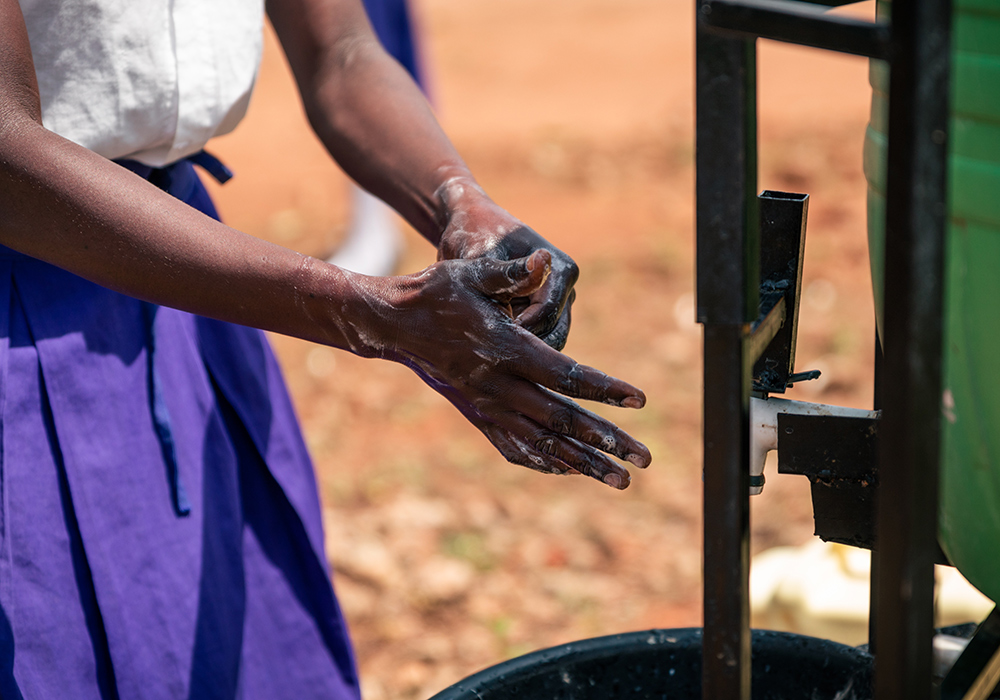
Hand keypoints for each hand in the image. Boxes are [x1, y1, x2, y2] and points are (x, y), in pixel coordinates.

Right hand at [361, 250, 649, 487]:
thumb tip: (545, 262)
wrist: (392, 322)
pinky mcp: (476, 412)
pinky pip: (514, 445)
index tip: (639, 400)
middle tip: (643, 458)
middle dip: (605, 440)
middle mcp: (497, 384)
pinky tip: (570, 471)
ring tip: (620, 480)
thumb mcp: (472, 273)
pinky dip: (544, 460)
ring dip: (583, 462)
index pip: (565, 374)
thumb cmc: (436, 290)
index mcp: (504, 348)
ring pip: (542, 441)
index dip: (605, 387)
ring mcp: (486, 404)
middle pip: (561, 419)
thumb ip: (511, 274)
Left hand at [436, 180, 577, 350]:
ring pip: (546, 340)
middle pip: (552, 333)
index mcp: (561, 270)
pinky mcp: (545, 310)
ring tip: (482, 344)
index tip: (483, 338)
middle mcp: (566, 287)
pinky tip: (485, 340)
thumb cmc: (476, 235)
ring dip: (517, 345)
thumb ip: (501, 279)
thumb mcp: (483, 255)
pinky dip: (514, 342)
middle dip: (519, 345)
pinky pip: (536, 338)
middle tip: (481, 349)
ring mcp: (559, 300)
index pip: (545, 315)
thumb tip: (519, 299)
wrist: (473, 225)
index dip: (515, 332)